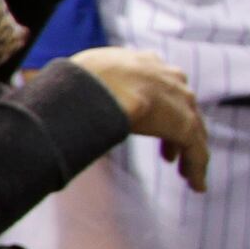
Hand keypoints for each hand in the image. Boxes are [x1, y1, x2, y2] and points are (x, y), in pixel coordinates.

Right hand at [71, 47, 210, 192]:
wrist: (99, 84)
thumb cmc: (80, 78)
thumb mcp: (84, 75)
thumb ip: (84, 85)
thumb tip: (52, 94)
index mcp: (145, 62)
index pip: (161, 83)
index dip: (157, 104)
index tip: (150, 121)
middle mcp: (170, 77)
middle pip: (183, 106)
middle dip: (178, 128)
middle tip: (168, 153)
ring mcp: (181, 101)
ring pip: (193, 131)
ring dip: (188, 153)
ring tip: (183, 173)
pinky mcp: (186, 125)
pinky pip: (197, 151)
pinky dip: (197, 169)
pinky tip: (196, 186)